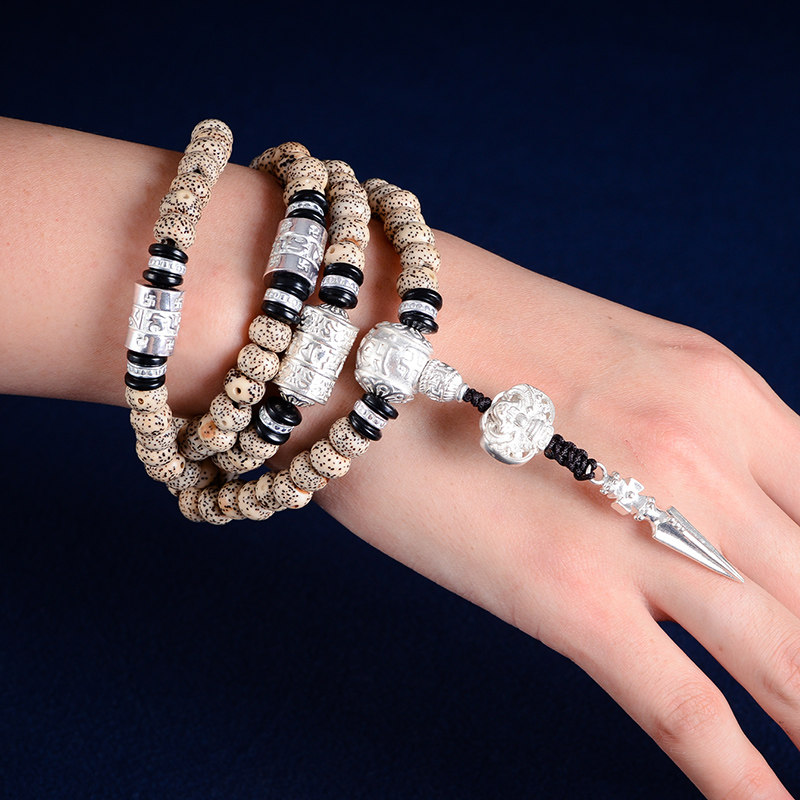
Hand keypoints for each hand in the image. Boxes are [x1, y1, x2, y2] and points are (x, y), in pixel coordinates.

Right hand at [302, 230, 799, 798]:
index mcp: (719, 387)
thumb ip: (666, 427)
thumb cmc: (460, 334)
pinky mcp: (570, 596)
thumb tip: (698, 493)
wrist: (351, 327)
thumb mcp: (600, 358)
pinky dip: (742, 781)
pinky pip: (683, 711)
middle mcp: (706, 456)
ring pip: (787, 660)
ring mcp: (643, 530)